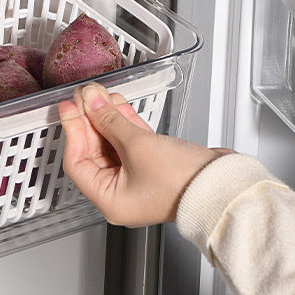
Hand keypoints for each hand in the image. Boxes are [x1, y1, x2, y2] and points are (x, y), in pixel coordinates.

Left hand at [60, 83, 230, 226]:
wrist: (225, 184)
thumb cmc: (184, 181)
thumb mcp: (137, 146)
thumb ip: (108, 120)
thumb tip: (90, 101)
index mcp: (109, 200)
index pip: (77, 161)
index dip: (72, 130)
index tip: (69, 107)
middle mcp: (121, 193)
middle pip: (94, 150)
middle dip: (90, 119)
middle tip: (85, 95)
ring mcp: (138, 179)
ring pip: (113, 143)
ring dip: (106, 117)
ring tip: (100, 94)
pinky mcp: (153, 167)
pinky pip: (130, 143)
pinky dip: (124, 123)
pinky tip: (118, 105)